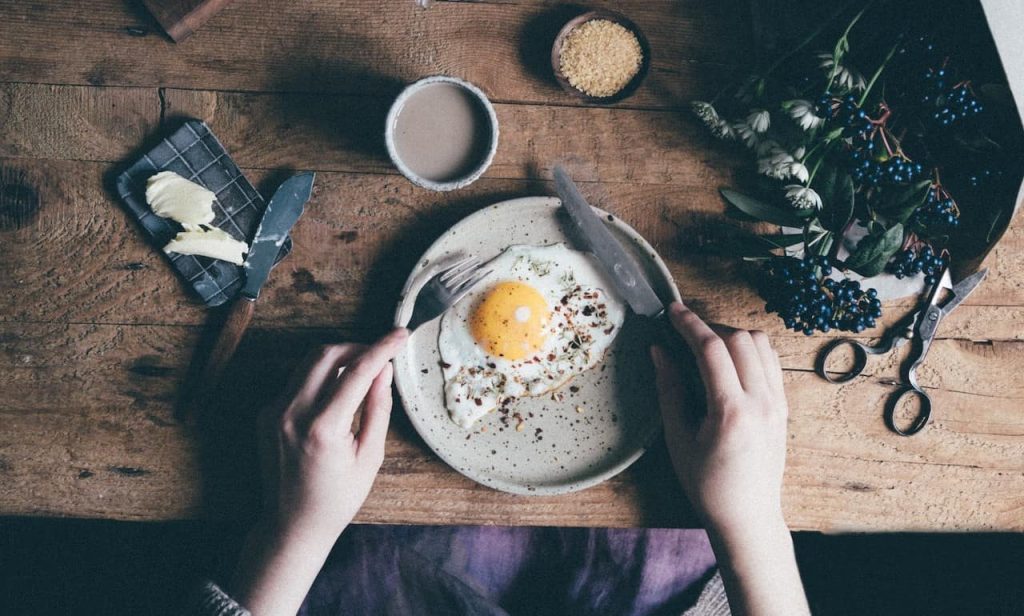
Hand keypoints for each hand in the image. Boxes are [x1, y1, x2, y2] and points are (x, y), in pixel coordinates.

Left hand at [232, 328, 408, 615]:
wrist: (292, 524)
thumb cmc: (336, 498)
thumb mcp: (370, 456)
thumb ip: (378, 408)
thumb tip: (383, 370)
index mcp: (323, 428)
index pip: (357, 371)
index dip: (382, 348)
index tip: (400, 335)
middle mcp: (292, 414)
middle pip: (326, 353)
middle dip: (357, 347)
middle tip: (379, 355)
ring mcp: (274, 413)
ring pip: (308, 362)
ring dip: (338, 358)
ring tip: (361, 371)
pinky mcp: (266, 414)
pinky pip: (296, 381)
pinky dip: (320, 377)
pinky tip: (336, 394)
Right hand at [652, 302, 808, 615]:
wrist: (747, 516)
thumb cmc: (706, 484)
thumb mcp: (678, 438)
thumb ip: (670, 389)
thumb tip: (659, 351)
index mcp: (731, 412)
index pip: (711, 349)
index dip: (689, 324)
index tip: (671, 311)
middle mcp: (761, 402)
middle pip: (739, 338)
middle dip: (709, 328)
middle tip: (685, 335)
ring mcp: (778, 403)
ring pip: (761, 344)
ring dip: (732, 336)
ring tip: (708, 348)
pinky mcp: (784, 407)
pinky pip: (771, 361)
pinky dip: (750, 351)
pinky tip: (729, 363)